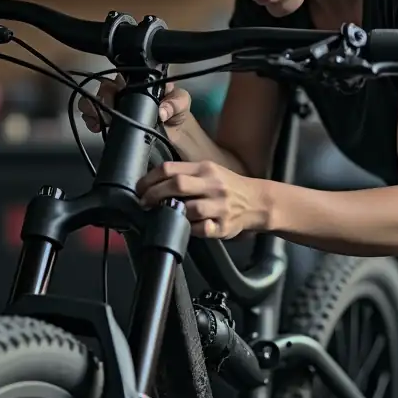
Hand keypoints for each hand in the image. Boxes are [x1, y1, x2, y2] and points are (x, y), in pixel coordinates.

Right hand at [77, 75, 191, 132]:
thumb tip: (161, 112)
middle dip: (103, 97)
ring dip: (91, 107)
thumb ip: (174, 103)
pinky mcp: (110, 121)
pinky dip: (90, 119)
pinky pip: (92, 115)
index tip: (119, 94)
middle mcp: (124, 89)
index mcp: (140, 81)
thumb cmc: (177, 112)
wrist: (173, 136)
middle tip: (109, 110)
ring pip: (93, 98)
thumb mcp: (181, 103)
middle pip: (104, 86)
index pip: (123, 75)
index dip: (117, 83)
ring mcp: (115, 105)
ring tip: (99, 119)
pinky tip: (95, 126)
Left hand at [136, 161, 268, 238]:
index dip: (150, 179)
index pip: (171, 168)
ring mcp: (219, 206)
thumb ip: (185, 175)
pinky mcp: (223, 226)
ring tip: (161, 214)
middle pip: (177, 186)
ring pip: (189, 209)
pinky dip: (188, 228)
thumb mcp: (209, 172)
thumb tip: (153, 183)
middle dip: (154, 195)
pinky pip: (201, 229)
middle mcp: (213, 185)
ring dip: (171, 213)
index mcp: (205, 168)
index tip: (140, 188)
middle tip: (143, 202)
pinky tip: (182, 227)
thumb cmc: (227, 187)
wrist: (257, 202)